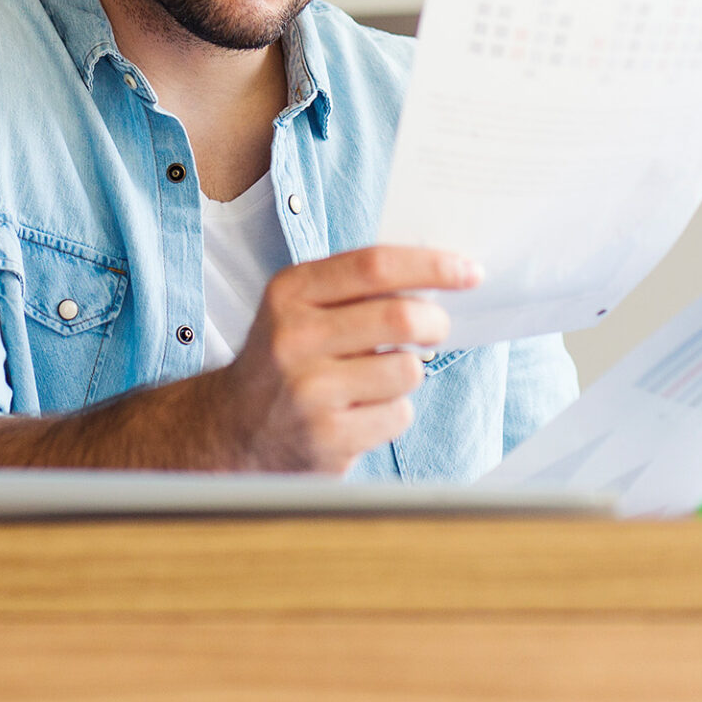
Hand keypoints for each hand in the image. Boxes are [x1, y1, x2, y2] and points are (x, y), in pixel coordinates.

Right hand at [215, 245, 481, 473]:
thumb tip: (439, 275)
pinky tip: (361, 412)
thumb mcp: (300, 307)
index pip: (374, 266)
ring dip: (407, 373)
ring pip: (406, 370)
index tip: (469, 271)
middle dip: (435, 321)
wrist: (232, 426)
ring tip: (377, 379)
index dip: (431, 265)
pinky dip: (392, 413)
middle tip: (437, 328)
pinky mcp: (326, 437)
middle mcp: (294, 338)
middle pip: (399, 317)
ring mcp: (309, 390)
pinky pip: (397, 415)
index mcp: (290, 292)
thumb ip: (356, 286)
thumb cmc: (287, 357)